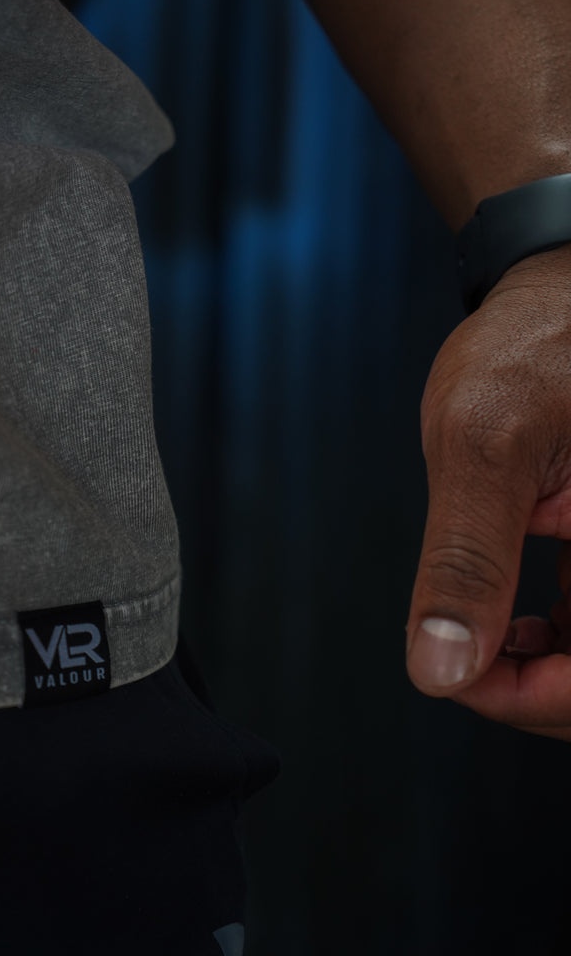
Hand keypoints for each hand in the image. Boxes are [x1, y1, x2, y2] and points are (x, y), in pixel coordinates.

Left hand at [406, 242, 570, 740]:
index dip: (533, 700)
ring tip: (484, 638)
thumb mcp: (480, 446)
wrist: (552, 299)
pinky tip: (513, 624)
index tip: (458, 676)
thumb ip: (466, 561)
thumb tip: (440, 672)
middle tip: (462, 658)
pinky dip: (560, 641)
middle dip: (537, 691)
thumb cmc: (529, 347)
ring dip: (547, 672)